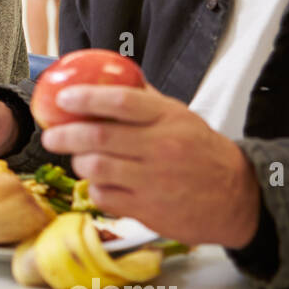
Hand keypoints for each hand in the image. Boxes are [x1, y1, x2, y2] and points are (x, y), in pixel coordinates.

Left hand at [40, 84, 259, 246]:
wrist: (238, 197)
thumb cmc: (203, 153)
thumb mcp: (181, 117)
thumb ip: (146, 100)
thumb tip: (110, 79)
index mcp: (168, 118)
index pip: (120, 102)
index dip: (86, 98)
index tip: (63, 98)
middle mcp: (160, 148)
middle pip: (98, 137)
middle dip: (65, 135)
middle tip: (51, 135)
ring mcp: (153, 181)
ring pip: (96, 168)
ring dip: (80, 163)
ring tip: (80, 159)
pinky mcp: (148, 210)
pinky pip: (104, 197)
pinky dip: (94, 189)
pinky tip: (100, 183)